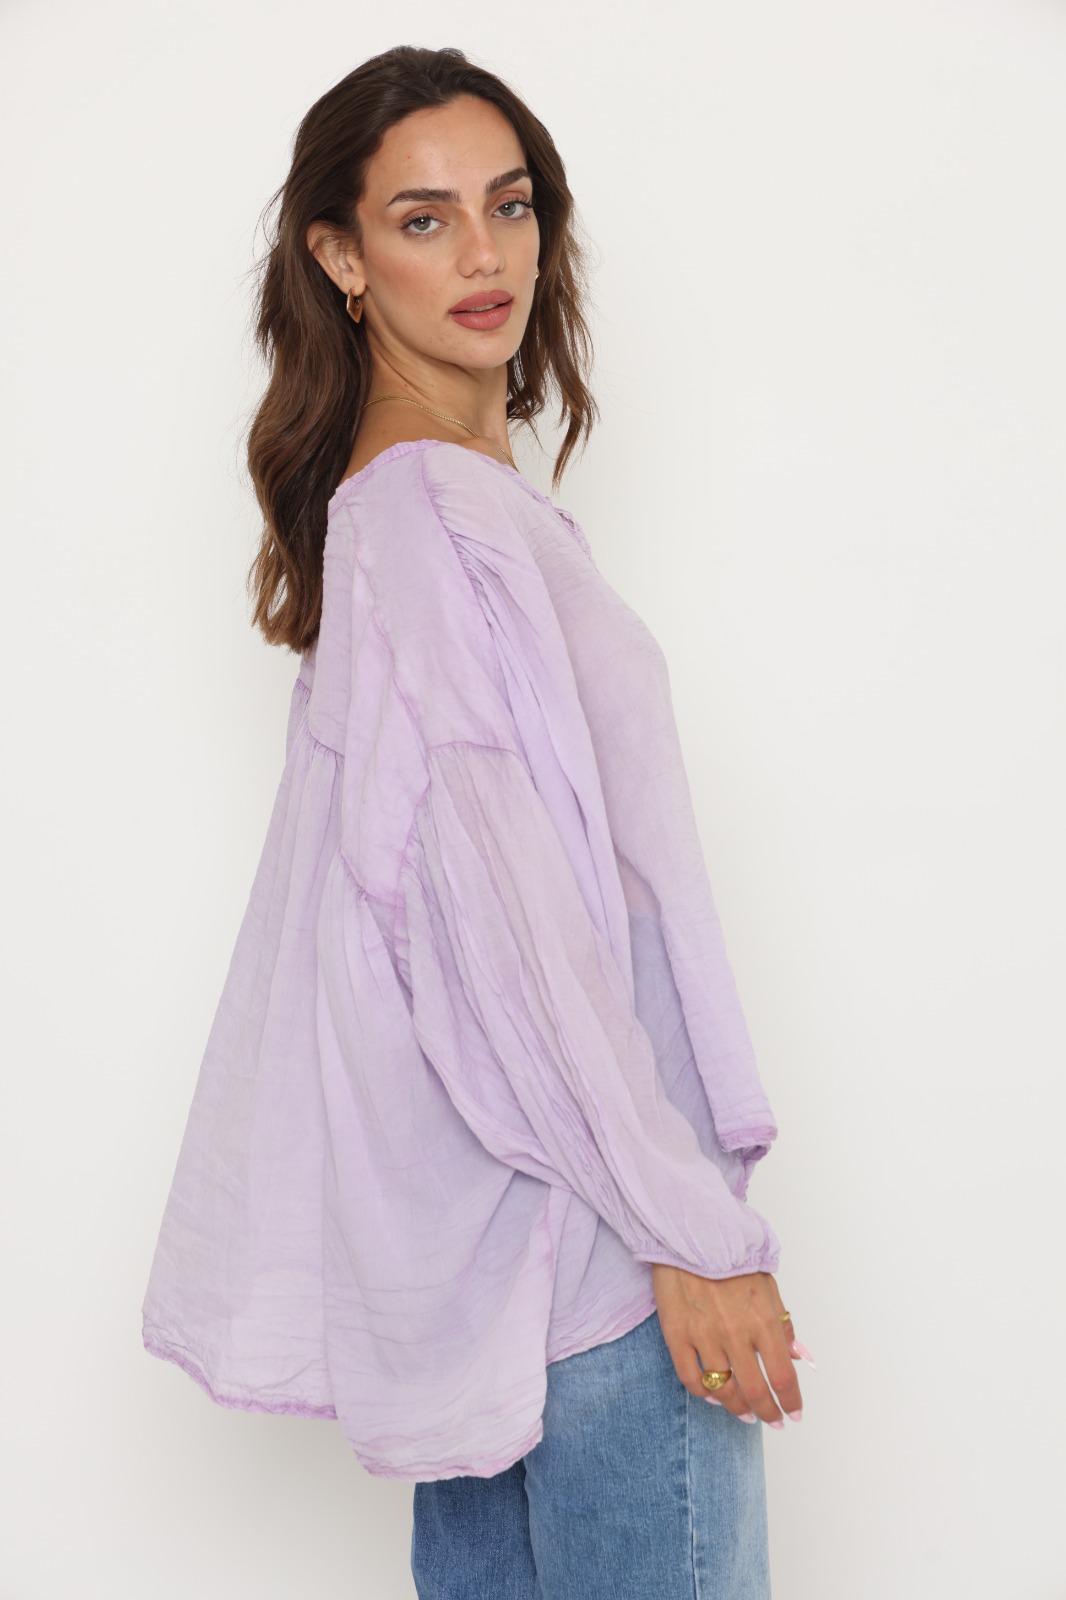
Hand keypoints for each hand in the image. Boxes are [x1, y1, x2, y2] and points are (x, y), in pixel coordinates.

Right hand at [650, 1263, 803, 1424]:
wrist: (690, 1231)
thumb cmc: (731, 1254)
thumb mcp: (768, 1285)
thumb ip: (782, 1323)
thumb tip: (796, 1356)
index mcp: (763, 1320)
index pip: (783, 1376)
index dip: (791, 1402)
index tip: (794, 1413)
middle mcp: (736, 1334)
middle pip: (755, 1391)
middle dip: (768, 1413)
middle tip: (773, 1420)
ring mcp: (704, 1336)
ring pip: (724, 1391)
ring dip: (738, 1409)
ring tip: (745, 1414)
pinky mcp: (677, 1335)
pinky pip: (691, 1379)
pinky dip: (704, 1395)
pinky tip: (713, 1398)